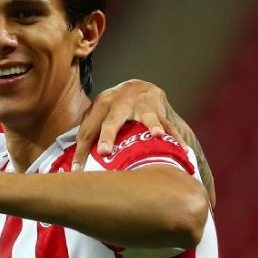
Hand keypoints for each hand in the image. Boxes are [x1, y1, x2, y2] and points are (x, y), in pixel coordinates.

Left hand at [73, 79, 214, 206]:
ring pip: (148, 115)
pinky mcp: (160, 110)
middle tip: (104, 153)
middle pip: (112, 120)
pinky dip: (175, 137)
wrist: (140, 86)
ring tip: (156, 136)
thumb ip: (88, 132)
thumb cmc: (114, 107)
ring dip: (152, 125)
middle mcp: (120, 102)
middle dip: (107, 136)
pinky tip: (182, 148)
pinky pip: (169, 125)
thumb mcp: (98, 114)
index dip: (81, 151)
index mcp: (101, 104)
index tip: (76, 171)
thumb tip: (75, 164)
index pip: (88, 130)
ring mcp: (142, 105)